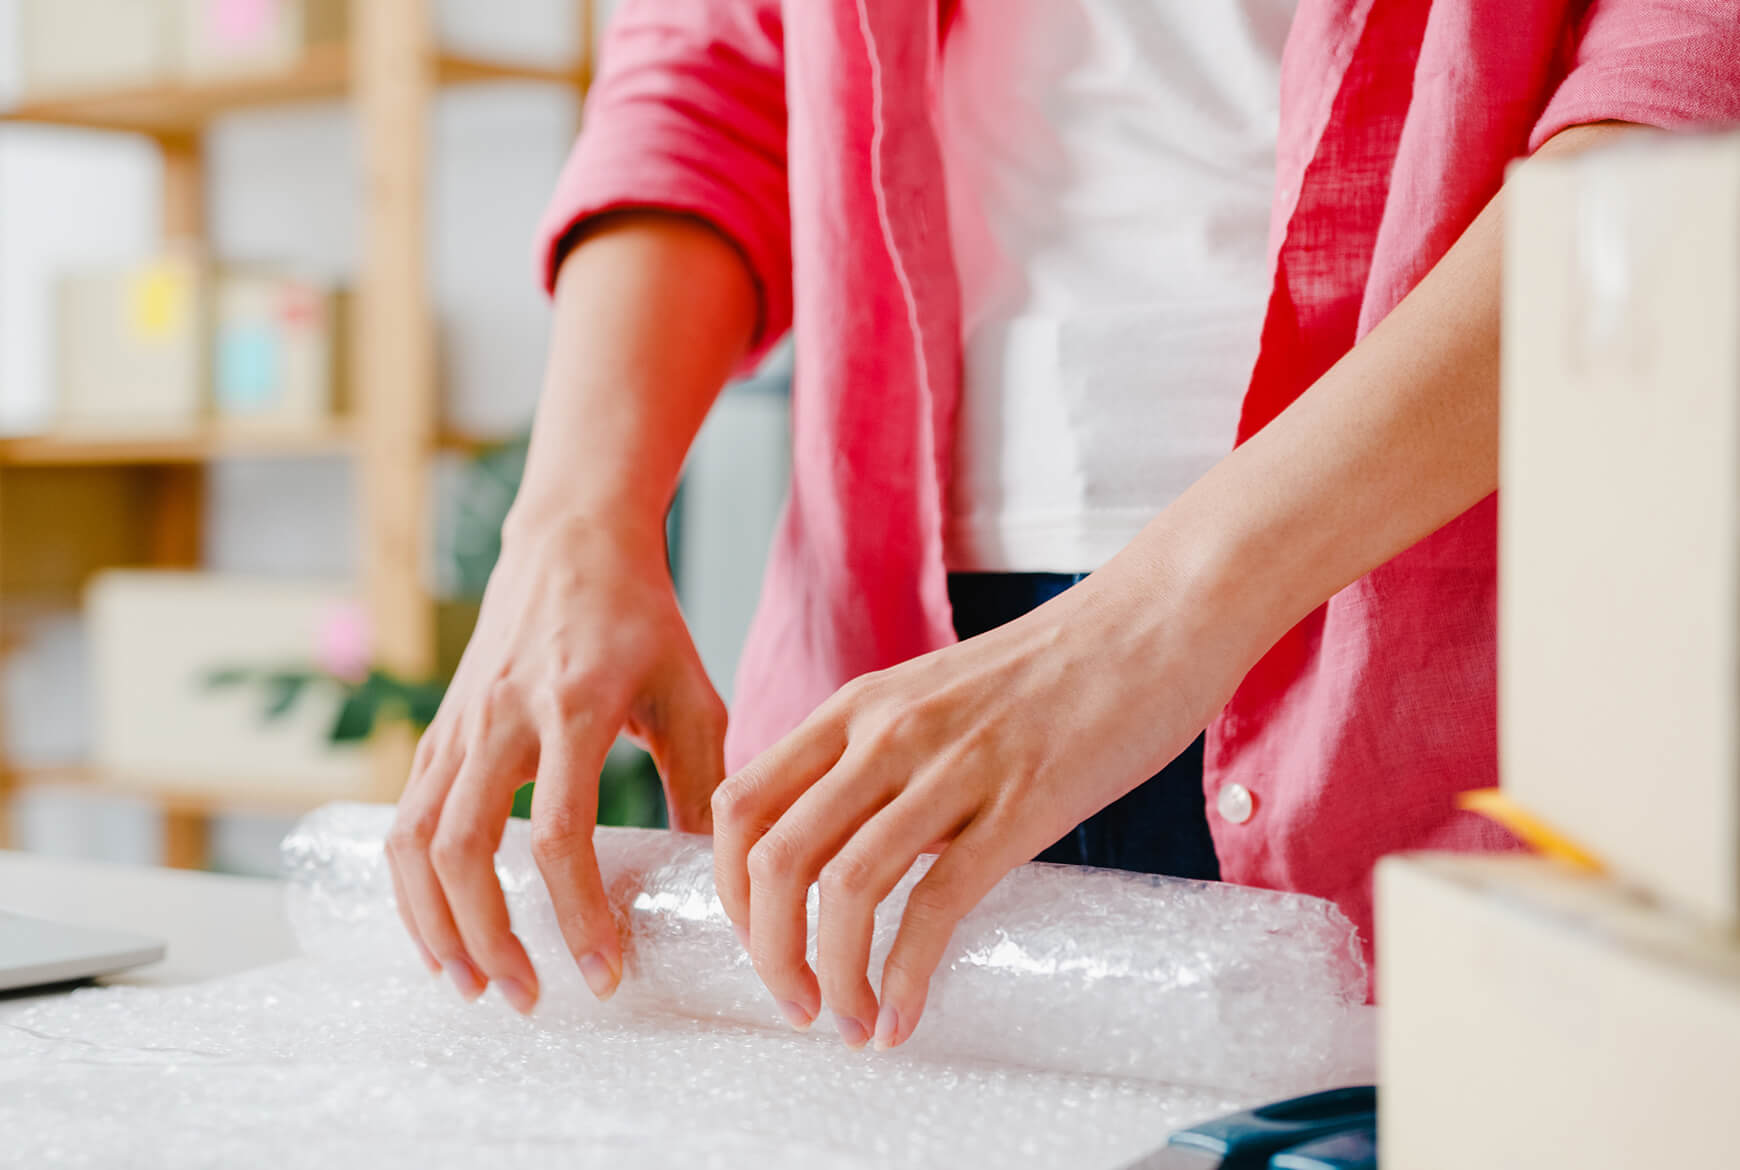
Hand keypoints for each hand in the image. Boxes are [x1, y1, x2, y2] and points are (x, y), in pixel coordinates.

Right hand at [387, 516, 726, 1012]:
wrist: (572, 542)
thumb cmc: (642, 622)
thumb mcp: (693, 695)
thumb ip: (704, 786)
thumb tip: (719, 884)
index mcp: (575, 706)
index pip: (558, 834)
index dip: (576, 915)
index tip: (604, 974)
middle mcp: (502, 716)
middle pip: (463, 850)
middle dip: (488, 939)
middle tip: (528, 998)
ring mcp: (458, 723)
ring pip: (413, 841)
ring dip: (434, 925)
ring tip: (471, 985)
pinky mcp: (436, 731)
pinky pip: (403, 821)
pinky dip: (412, 888)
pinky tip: (442, 931)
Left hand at [709, 566, 1240, 1049]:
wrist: (1154, 618)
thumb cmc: (1052, 671)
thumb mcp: (934, 699)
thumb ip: (882, 763)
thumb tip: (849, 852)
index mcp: (855, 708)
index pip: (740, 806)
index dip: (730, 892)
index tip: (761, 942)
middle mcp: (885, 733)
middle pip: (773, 857)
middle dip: (767, 953)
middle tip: (797, 1005)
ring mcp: (951, 767)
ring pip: (842, 889)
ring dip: (831, 978)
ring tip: (850, 1024)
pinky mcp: (1021, 803)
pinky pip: (936, 906)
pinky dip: (905, 977)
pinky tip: (904, 1016)